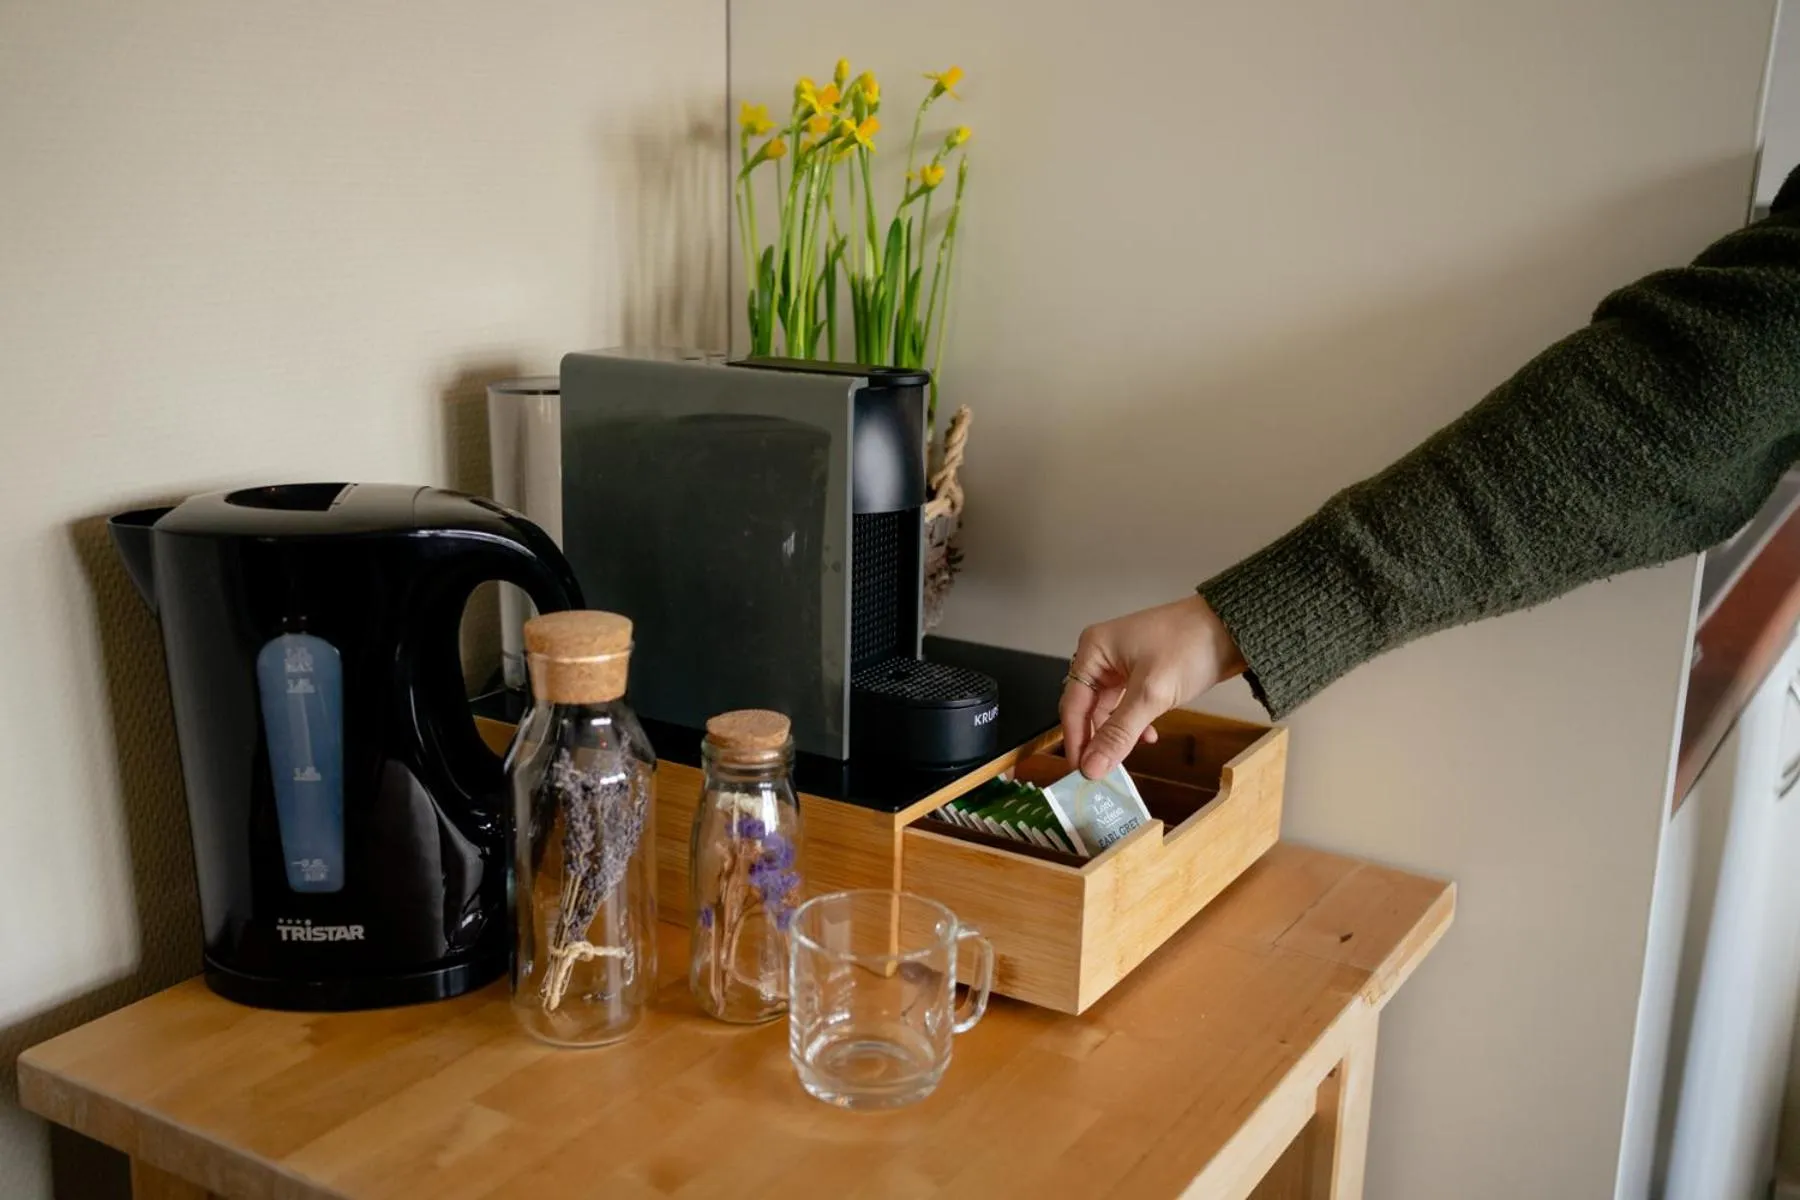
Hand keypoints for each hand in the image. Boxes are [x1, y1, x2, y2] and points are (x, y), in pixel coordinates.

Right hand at [1060, 594, 1244, 778]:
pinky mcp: (1141, 672)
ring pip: (1108, 709)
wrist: (1233, 627)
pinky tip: (1148, 736)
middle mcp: (1101, 656)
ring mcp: (1122, 664)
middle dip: (1097, 740)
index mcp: (1093, 650)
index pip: (1072, 705)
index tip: (1081, 774)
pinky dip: (1134, 723)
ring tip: (1128, 757)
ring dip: (1118, 733)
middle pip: (1087, 708)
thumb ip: (1119, 733)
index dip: (1075, 741)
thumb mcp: (1151, 694)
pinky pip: (1127, 705)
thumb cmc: (1190, 647)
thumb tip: (1092, 768)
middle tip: (1103, 772)